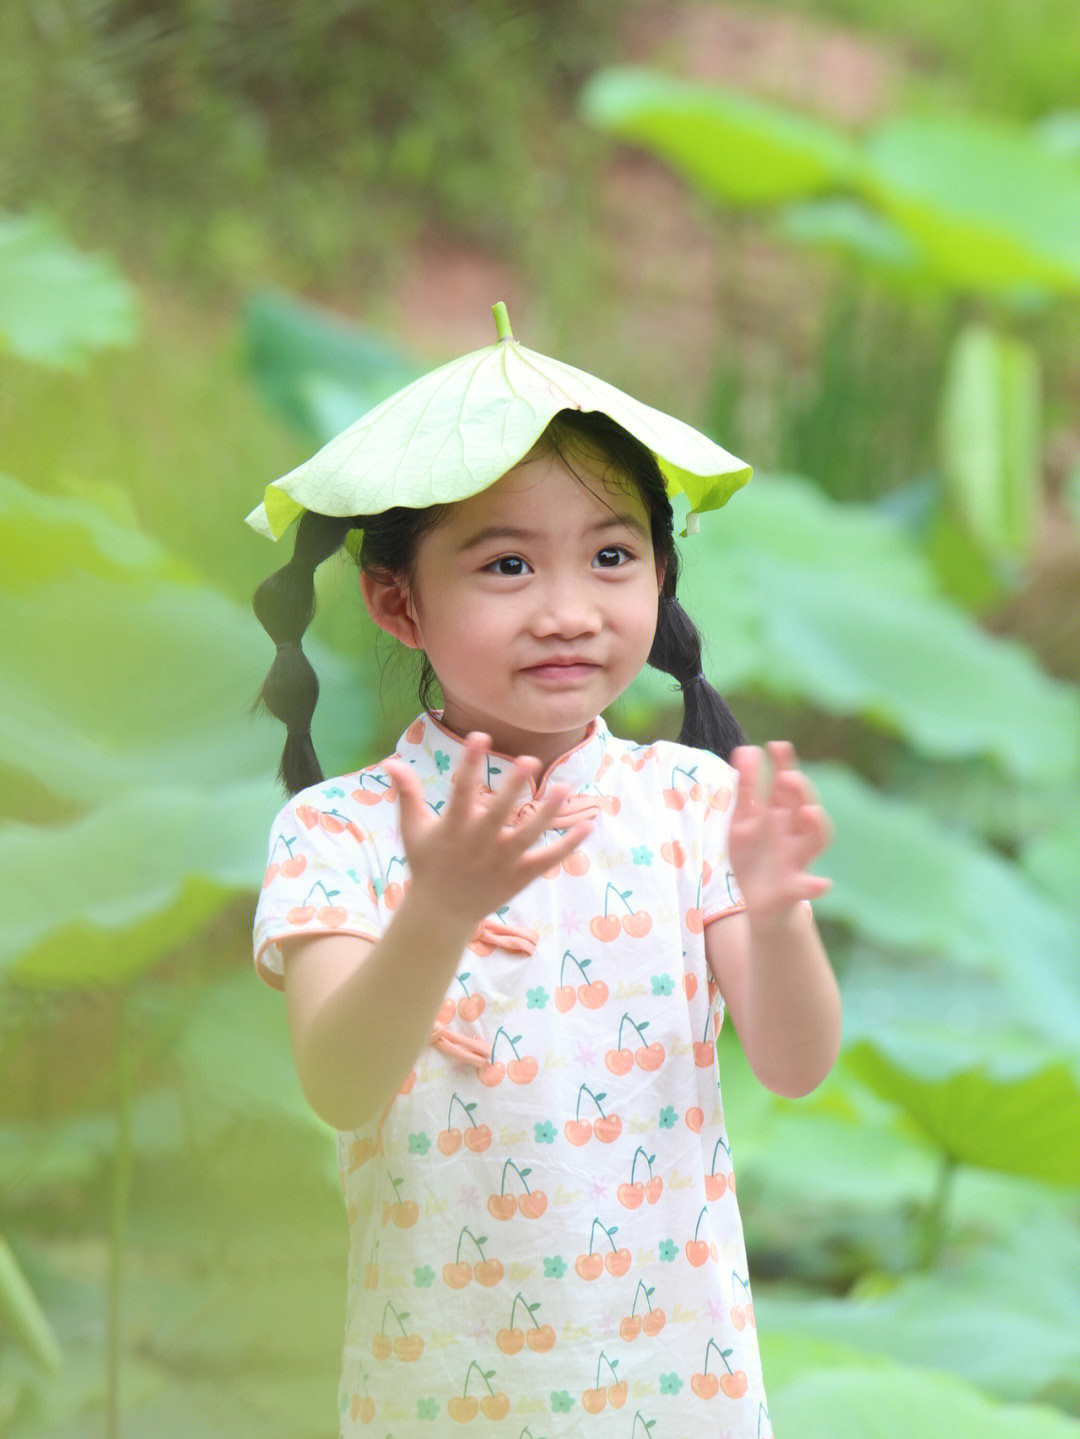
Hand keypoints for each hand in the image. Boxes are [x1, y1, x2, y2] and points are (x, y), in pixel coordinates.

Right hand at [380, 732, 592, 927]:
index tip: (480, 736)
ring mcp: (502, 862)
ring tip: (564, 789)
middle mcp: (479, 844)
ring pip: (529, 835)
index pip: (461, 790)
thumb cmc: (428, 864)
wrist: (441, 912)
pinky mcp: (520, 877)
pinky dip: (568, 845)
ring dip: (548, 813)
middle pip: (499, 813)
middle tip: (529, 760)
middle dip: (513, 788)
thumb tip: (391, 760)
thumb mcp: (413, 830)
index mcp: (453, 828)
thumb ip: (407, 794)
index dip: (470, 762)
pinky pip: (548, 859)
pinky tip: (587, 825)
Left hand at [727, 742, 832, 927]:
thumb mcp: (743, 822)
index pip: (786, 786)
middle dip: (799, 791)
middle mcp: (794, 834)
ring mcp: (797, 860)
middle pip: (804, 807)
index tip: (776, 745)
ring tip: (807, 812)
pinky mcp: (794, 888)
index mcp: (780, 816)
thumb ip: (745, 789)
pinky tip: (823, 884)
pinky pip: (808, 887)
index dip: (784, 765)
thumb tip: (745, 749)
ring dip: (815, 826)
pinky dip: (816, 886)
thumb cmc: (753, 856)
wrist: (756, 902)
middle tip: (786, 777)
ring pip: (815, 841)